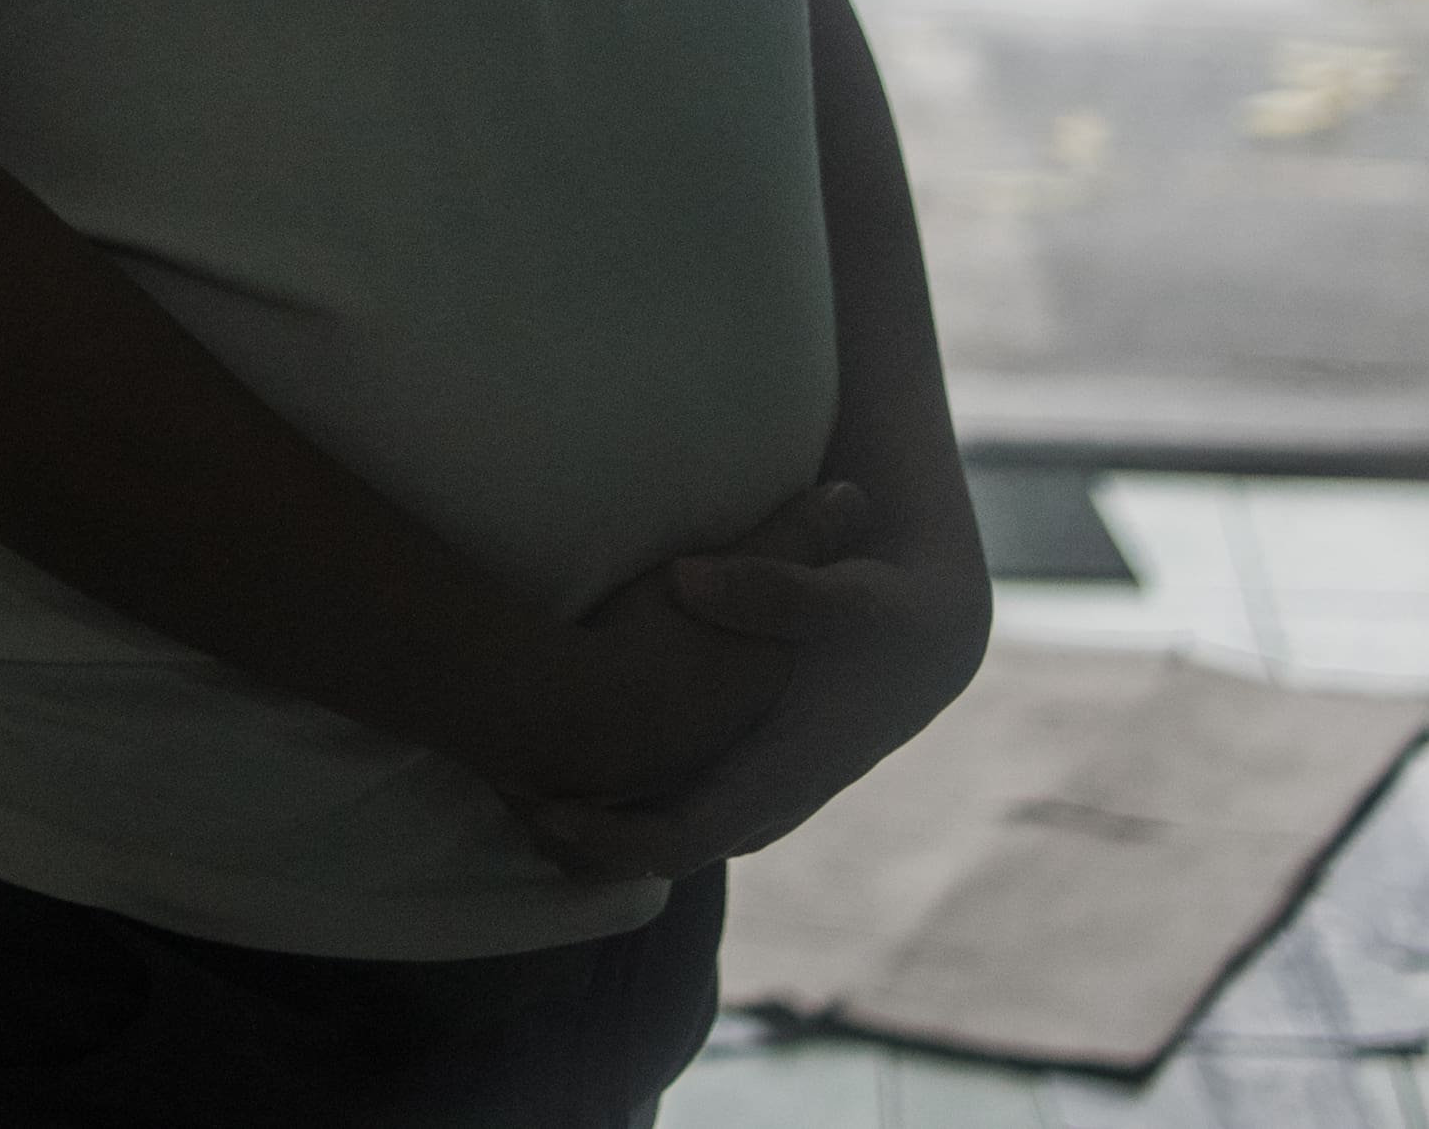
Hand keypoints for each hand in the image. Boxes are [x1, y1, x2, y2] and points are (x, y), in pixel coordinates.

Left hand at [509, 487, 990, 882]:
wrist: (930, 634)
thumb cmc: (889, 611)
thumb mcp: (850, 594)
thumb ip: (775, 588)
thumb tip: (689, 581)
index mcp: (783, 773)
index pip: (682, 839)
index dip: (606, 837)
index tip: (534, 804)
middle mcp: (767, 800)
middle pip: (660, 848)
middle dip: (583, 835)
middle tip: (499, 787)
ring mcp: (759, 792)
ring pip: (668, 827)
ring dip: (601, 816)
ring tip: (513, 775)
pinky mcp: (751, 769)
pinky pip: (680, 801)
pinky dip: (627, 794)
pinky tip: (567, 755)